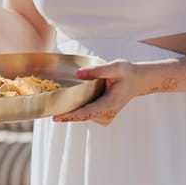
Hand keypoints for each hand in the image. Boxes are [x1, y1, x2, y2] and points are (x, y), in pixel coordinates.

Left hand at [52, 60, 172, 125]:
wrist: (137, 80)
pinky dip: (78, 109)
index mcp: (109, 104)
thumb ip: (97, 70)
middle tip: (48, 107)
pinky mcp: (102, 116)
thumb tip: (77, 74)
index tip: (55, 117)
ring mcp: (105, 117)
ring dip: (71, 110)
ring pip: (83, 116)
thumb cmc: (126, 73)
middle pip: (81, 116)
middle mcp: (107, 114)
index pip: (86, 113)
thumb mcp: (114, 67)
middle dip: (65, 113)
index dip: (70, 116)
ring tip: (58, 101)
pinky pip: (86, 114)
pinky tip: (73, 100)